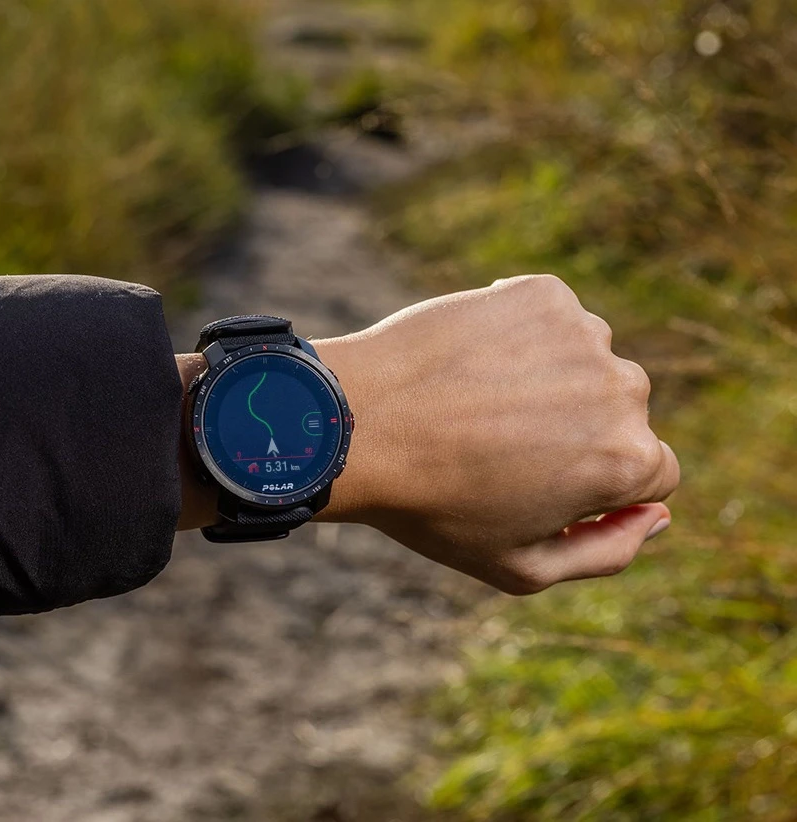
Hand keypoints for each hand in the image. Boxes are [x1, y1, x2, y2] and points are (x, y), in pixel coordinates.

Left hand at [317, 275, 679, 593]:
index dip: (595, 486)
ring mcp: (583, 333)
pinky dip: (520, 336)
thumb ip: (607, 551)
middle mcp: (624, 389)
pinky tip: (472, 363)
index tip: (536, 483)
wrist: (356, 423)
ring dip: (549, 379)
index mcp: (629, 461)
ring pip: (586, 362)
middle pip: (621, 415)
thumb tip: (657, 514)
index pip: (652, 475)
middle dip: (575, 432)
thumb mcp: (521, 567)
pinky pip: (551, 318)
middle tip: (497, 446)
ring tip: (477, 403)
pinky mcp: (542, 293)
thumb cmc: (434, 506)